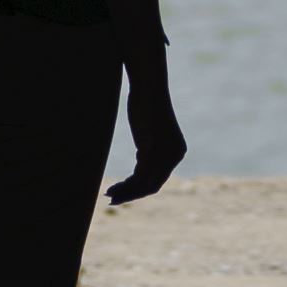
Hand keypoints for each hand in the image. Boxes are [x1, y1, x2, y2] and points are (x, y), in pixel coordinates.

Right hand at [110, 66, 186, 204]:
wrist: (149, 86)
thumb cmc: (146, 101)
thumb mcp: (150, 129)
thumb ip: (150, 145)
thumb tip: (142, 156)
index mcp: (177, 152)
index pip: (158, 178)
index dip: (140, 188)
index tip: (122, 191)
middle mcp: (175, 157)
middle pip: (153, 185)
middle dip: (132, 194)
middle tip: (113, 199)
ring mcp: (165, 155)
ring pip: (145, 185)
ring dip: (126, 192)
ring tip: (109, 195)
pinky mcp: (153, 152)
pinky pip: (139, 177)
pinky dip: (125, 186)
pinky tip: (112, 187)